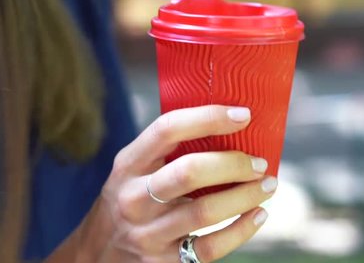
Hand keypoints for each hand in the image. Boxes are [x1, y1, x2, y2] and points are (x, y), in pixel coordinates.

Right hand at [49, 105, 276, 262]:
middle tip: (260, 162)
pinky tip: (258, 216)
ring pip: (205, 212)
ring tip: (268, 185)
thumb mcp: (131, 171)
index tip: (243, 115)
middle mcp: (133, 197)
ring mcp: (146, 233)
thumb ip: (165, 152)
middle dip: (233, 163)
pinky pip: (210, 247)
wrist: (96, 255)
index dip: (208, 118)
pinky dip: (241, 231)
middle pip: (189, 172)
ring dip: (246, 196)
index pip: (167, 129)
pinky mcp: (162, 262)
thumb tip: (225, 127)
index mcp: (127, 165)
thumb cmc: (126, 201)